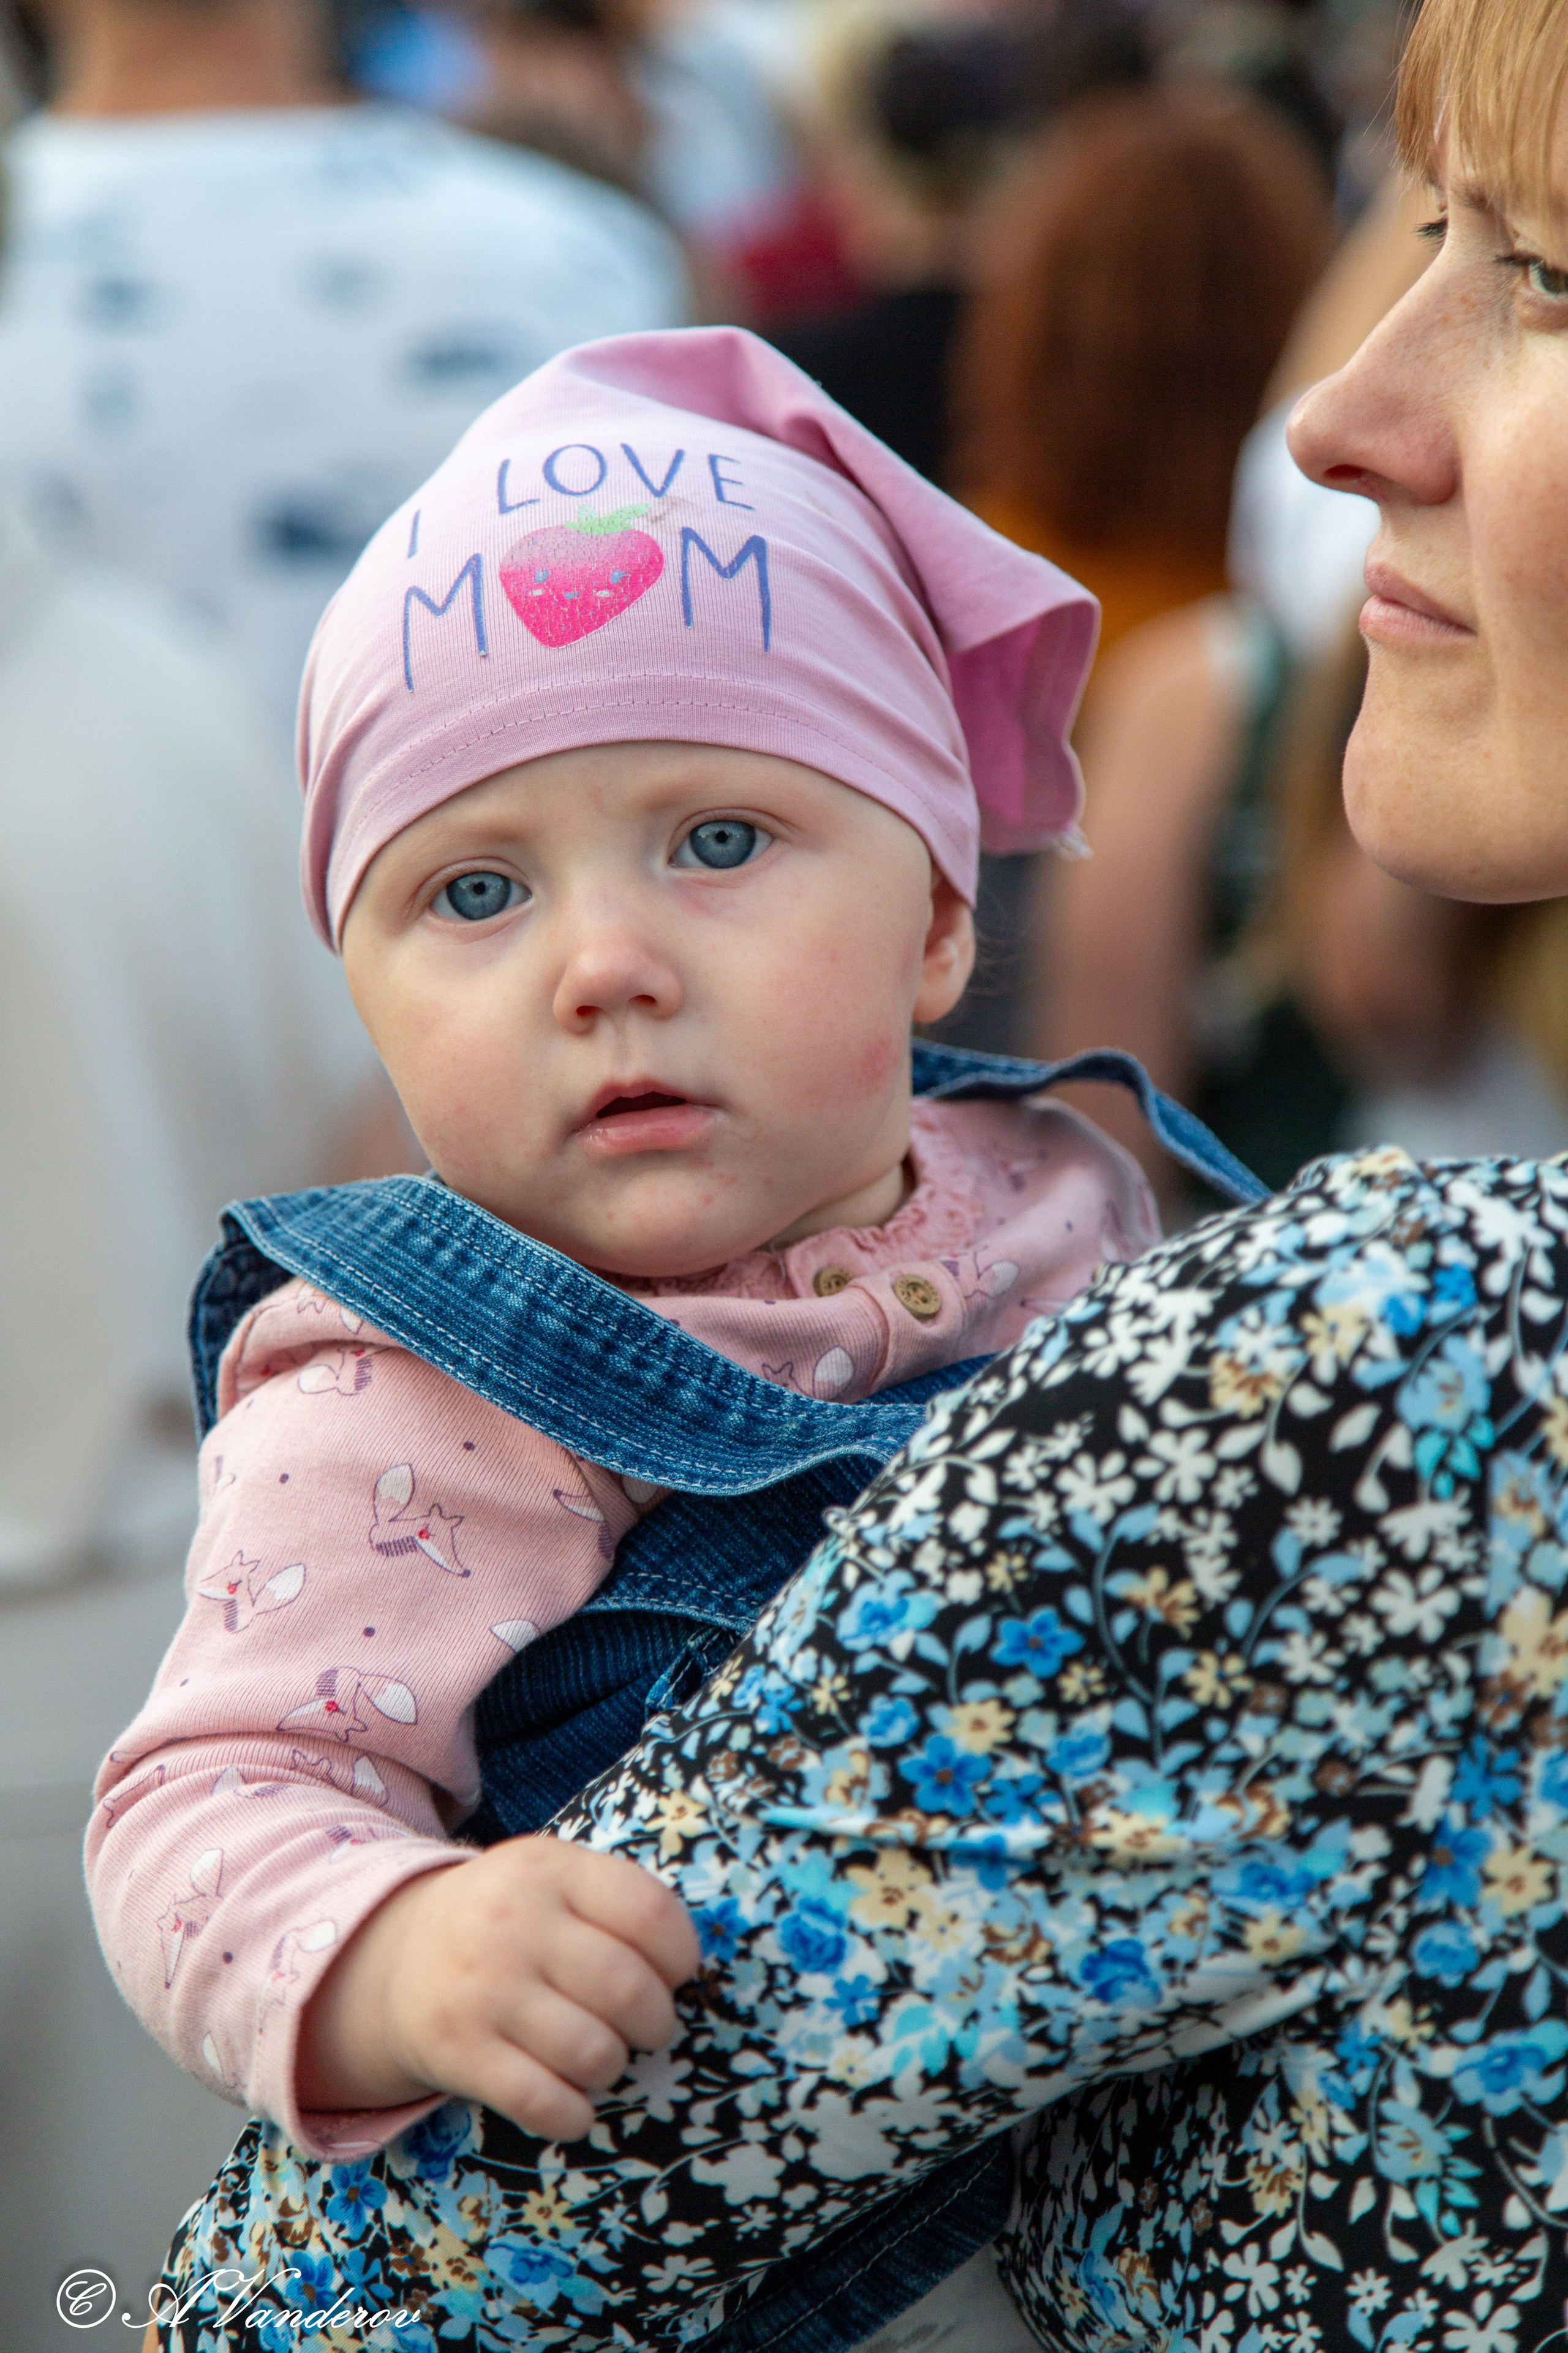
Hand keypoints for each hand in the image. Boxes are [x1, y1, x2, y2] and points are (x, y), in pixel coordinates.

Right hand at [296, 1838, 701, 2140]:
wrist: (396, 1955)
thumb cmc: (508, 1919)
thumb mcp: (554, 1878)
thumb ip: (616, 1903)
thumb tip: (689, 1971)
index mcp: (550, 1869)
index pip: (648, 1912)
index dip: (680, 1954)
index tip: (675, 1973)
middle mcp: (515, 1924)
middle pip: (629, 1991)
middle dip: (656, 2023)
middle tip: (646, 2027)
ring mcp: (483, 1990)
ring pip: (593, 2053)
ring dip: (613, 2067)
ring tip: (601, 2056)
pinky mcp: (458, 2052)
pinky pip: (543, 2102)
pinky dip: (573, 2115)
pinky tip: (572, 2103)